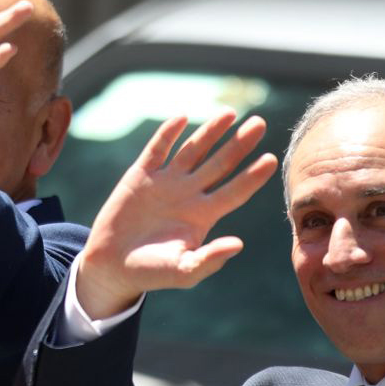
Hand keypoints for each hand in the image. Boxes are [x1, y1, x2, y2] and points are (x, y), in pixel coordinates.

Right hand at [74, 111, 278, 319]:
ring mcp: (166, 182)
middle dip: (239, 144)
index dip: (253, 176)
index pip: (235, 191)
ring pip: (193, 150)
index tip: (271, 160)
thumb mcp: (183, 272)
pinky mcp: (141, 175)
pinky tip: (182, 118)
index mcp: (203, 216)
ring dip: (210, 131)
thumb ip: (209, 259)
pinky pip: (157, 149)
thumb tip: (239, 245)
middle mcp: (189, 194)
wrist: (113, 265)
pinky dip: (167, 134)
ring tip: (229, 113)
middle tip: (260, 124)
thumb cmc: (152, 272)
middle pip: (220, 163)